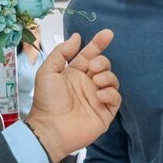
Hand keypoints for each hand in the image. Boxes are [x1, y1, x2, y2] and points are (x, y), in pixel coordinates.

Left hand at [25, 29, 121, 161]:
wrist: (50, 128)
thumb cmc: (46, 101)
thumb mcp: (48, 71)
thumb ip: (61, 52)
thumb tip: (77, 37)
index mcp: (74, 74)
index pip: (89, 55)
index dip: (98, 44)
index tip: (107, 34)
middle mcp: (87, 84)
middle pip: (104, 65)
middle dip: (102, 62)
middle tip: (92, 68)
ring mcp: (97, 98)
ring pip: (112, 80)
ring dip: (107, 77)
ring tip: (96, 82)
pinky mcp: (105, 112)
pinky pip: (115, 98)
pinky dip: (110, 93)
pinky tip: (99, 95)